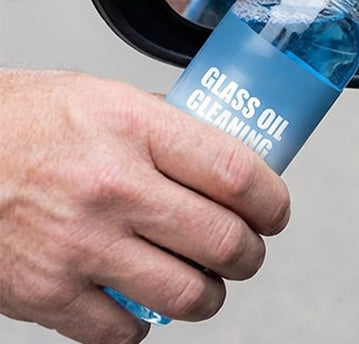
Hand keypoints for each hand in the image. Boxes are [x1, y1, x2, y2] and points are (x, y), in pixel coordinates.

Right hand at [0, 69, 290, 343]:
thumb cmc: (21, 120)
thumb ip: (163, 124)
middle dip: (251, 252)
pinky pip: (122, 333)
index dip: (272, 199)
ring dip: (211, 293)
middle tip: (248, 248)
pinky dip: (145, 324)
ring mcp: (79, 245)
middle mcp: (112, 187)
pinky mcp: (46, 294)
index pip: (235, 172)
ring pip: (186, 294)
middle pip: (222, 240)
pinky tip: (143, 301)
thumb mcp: (102, 96)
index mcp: (133, 127)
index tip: (275, 209)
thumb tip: (216, 151)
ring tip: (208, 280)